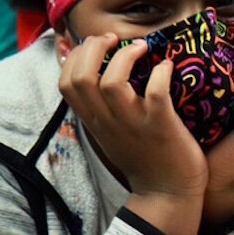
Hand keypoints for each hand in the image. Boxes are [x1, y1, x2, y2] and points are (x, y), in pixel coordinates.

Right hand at [59, 33, 208, 234]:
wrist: (167, 195)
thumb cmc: (143, 158)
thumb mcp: (110, 132)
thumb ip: (99, 107)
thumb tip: (94, 75)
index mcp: (94, 121)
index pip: (65, 82)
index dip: (76, 55)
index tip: (96, 44)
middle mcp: (108, 121)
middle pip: (81, 77)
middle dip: (95, 47)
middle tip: (115, 40)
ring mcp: (134, 124)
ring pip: (112, 82)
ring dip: (126, 56)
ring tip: (142, 48)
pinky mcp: (161, 126)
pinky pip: (156, 93)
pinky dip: (162, 73)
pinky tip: (167, 67)